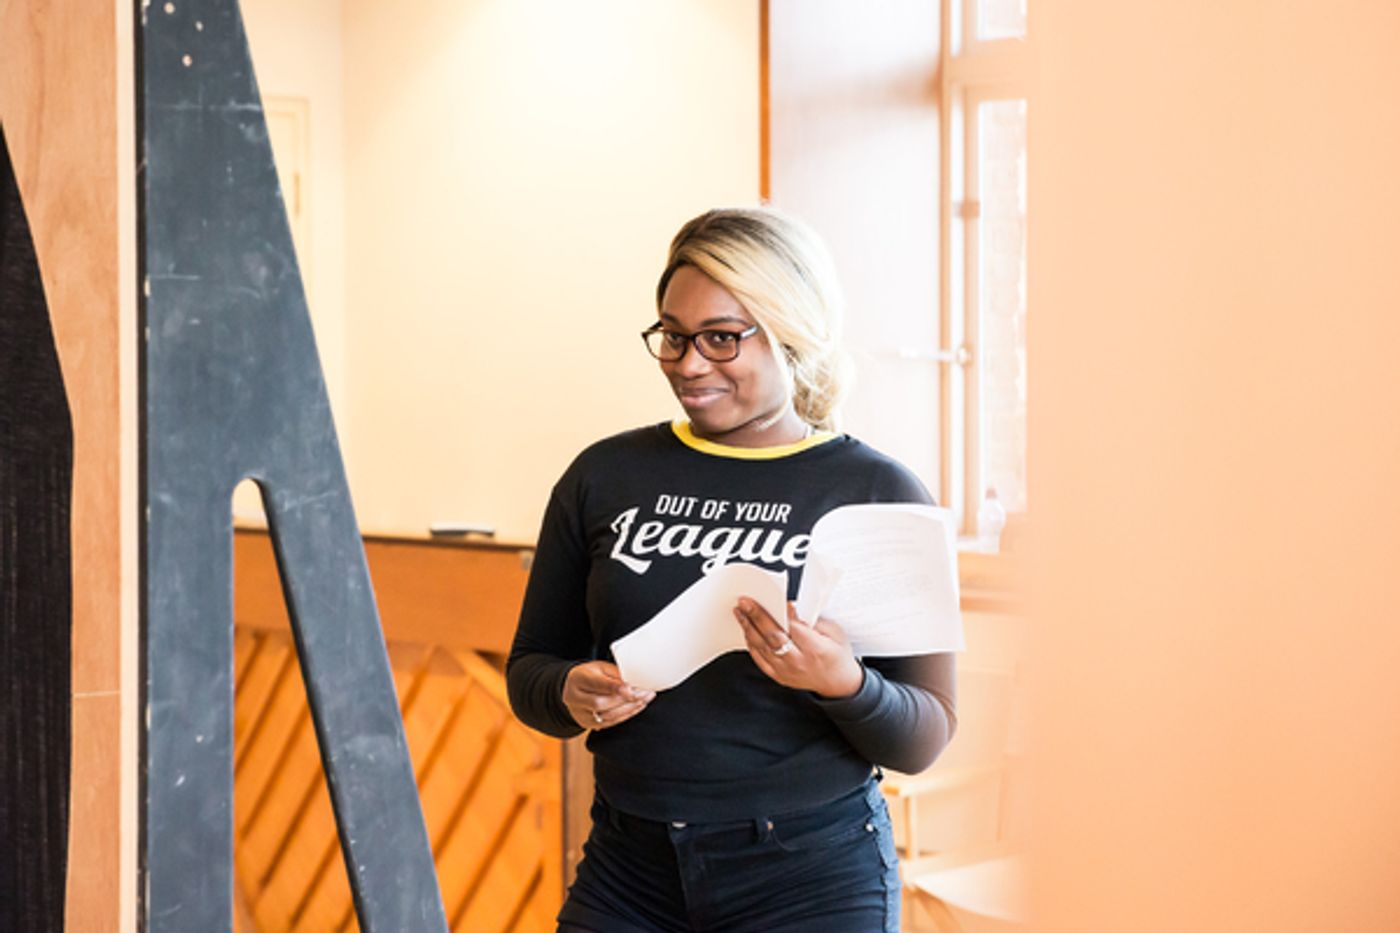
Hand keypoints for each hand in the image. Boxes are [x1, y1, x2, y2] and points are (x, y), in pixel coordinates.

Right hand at [562, 661, 654, 730]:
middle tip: (645, 692)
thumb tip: (635, 679)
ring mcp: (581, 714)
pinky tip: (638, 706)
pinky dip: (627, 714)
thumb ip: (615, 673)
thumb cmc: (589, 675)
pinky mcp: (589, 724)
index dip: (614, 688)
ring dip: (630, 708)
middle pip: (600, 703)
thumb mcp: (600, 667)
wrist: (572, 689)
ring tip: (646, 698)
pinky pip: (610, 722)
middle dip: (626, 699)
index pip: (596, 684)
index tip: (631, 688)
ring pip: (607, 716)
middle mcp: (575, 698)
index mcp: (578, 679)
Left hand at [734, 599, 863, 698]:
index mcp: (816, 649)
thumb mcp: (835, 632)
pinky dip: (752, 645)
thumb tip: (790, 608)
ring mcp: (787, 671)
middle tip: (745, 601)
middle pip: (773, 636)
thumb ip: (813, 620)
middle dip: (757, 616)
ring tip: (740, 612)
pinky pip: (760, 660)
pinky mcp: (779, 677)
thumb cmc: (837, 654)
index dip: (782, 612)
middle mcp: (799, 662)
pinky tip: (746, 631)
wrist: (838, 683)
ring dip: (748, 628)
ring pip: (762, 648)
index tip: (772, 598)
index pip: (794, 628)